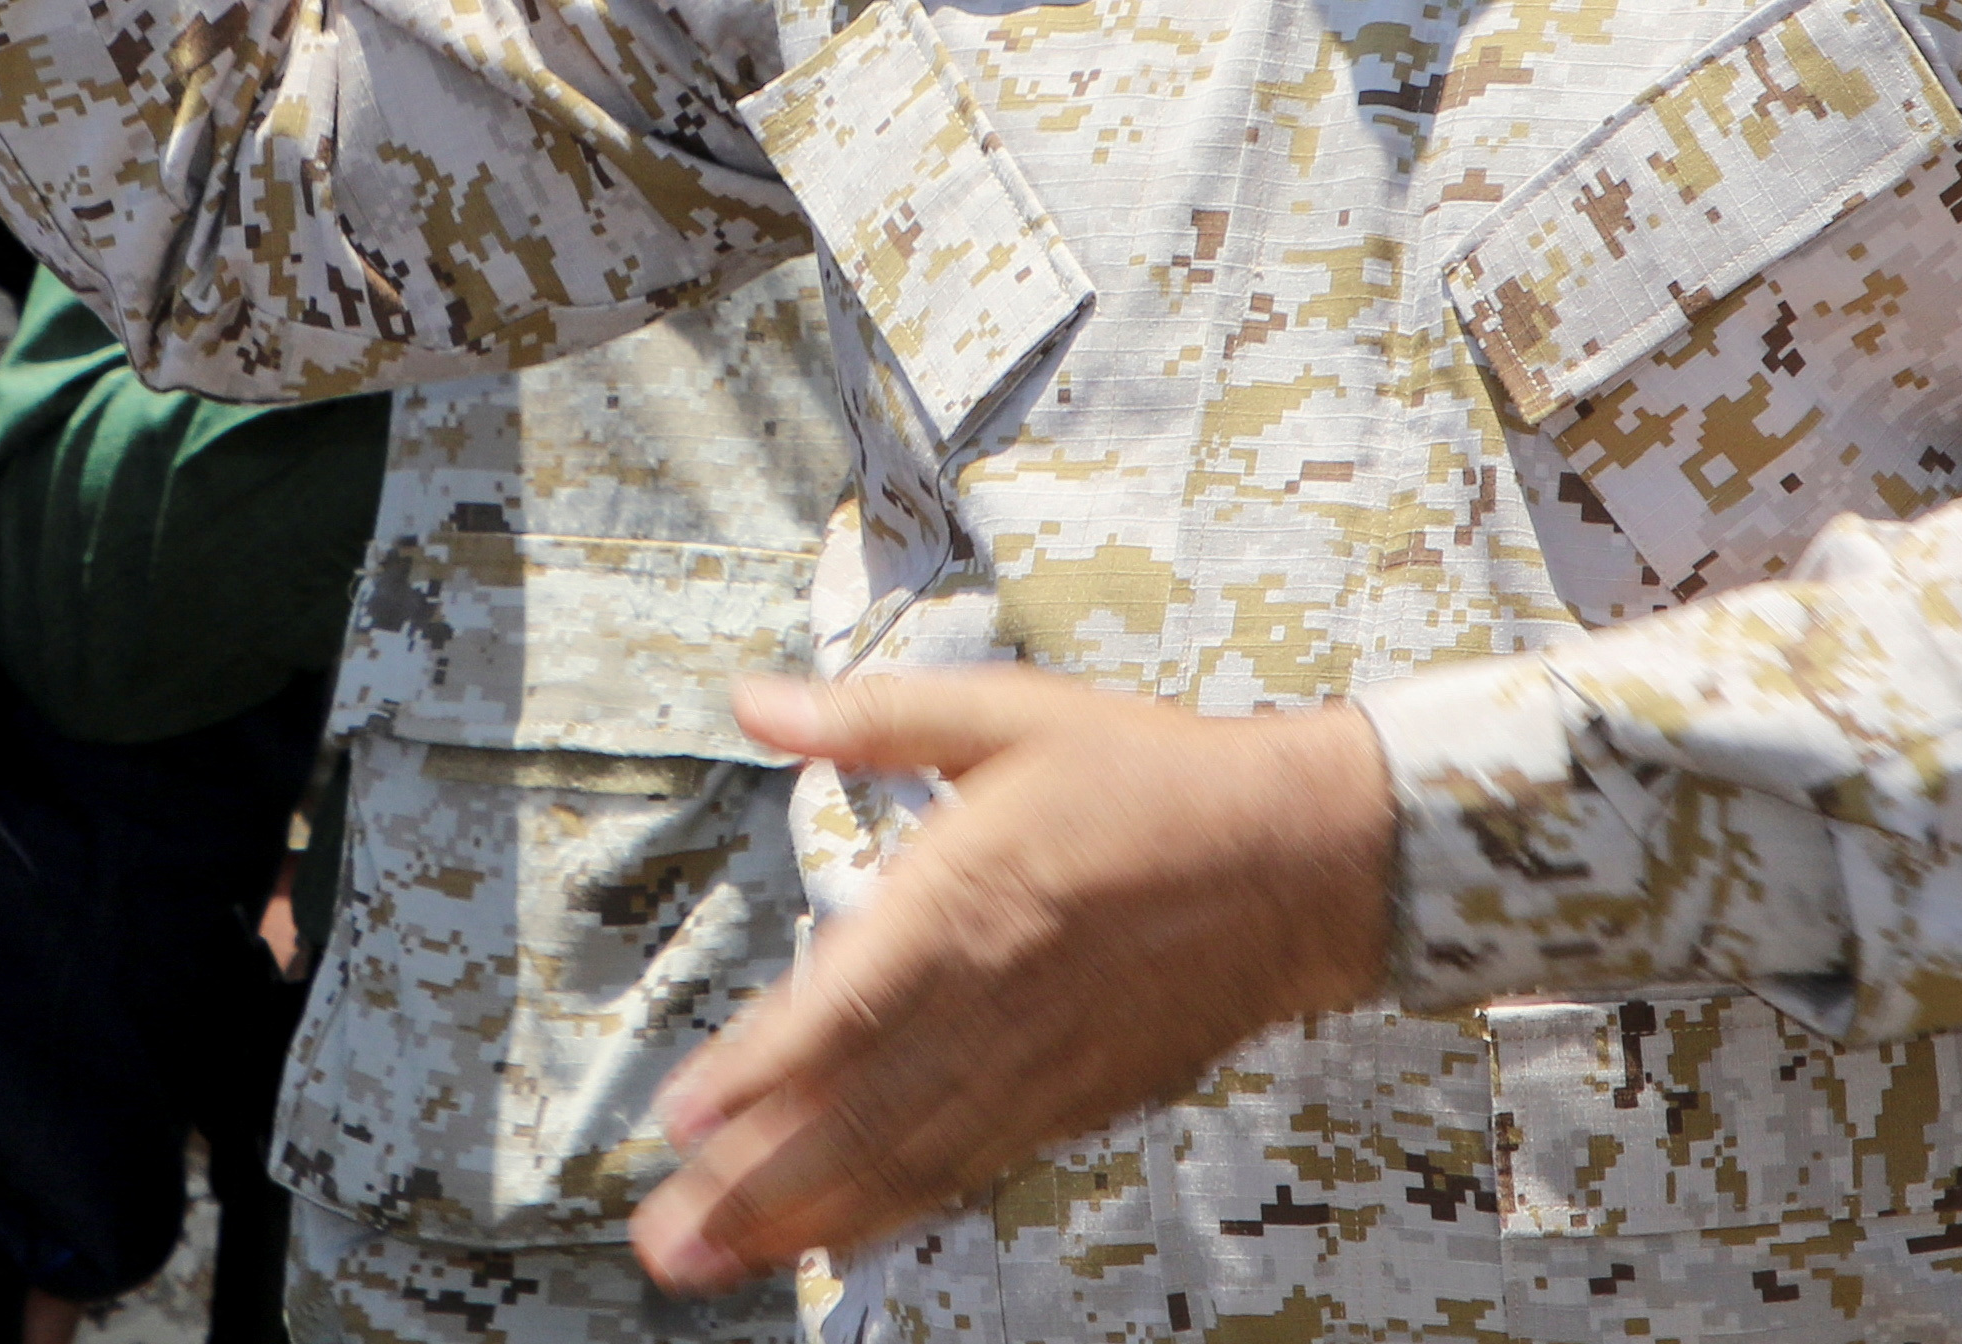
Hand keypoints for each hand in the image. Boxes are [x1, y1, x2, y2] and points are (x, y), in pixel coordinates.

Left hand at [631, 668, 1394, 1294]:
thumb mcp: (1009, 713)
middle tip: (663, 1237)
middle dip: (752, 1182)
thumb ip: (875, 717)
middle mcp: (993, 998)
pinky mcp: (1072, 1101)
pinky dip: (893, 1213)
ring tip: (714, 1260)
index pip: (845, 1003)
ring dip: (802, 1215)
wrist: (1298, 859)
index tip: (680, 1116)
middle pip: (856, 1108)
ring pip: (902, 1156)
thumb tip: (757, 700)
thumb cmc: (1154, 779)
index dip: (759, 1071)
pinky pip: (967, 1168)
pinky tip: (833, 1240)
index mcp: (969, 896)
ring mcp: (1034, 1063)